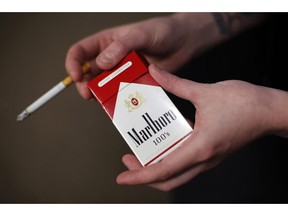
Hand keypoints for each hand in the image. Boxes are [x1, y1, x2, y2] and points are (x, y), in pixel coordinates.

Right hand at [65, 13, 218, 98]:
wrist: (185, 42)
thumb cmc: (164, 31)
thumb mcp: (142, 34)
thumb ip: (122, 46)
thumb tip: (101, 63)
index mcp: (107, 41)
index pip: (80, 51)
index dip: (73, 64)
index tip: (75, 77)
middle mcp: (111, 56)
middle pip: (88, 72)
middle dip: (84, 84)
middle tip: (89, 94)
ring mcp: (122, 70)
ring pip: (103, 84)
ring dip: (101, 93)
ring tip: (104, 100)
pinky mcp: (133, 81)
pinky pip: (120, 91)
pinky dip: (117, 98)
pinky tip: (119, 102)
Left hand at [116, 64, 283, 190]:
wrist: (270, 111)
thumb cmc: (245, 103)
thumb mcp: (205, 91)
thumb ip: (175, 84)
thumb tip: (155, 73)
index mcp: (199, 147)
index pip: (163, 170)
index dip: (139, 176)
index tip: (122, 177)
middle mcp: (203, 158)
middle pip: (168, 179)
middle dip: (144, 173)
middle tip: (128, 159)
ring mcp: (208, 158)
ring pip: (177, 174)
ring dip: (157, 166)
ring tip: (141, 151)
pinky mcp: (211, 153)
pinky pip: (186, 163)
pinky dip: (170, 158)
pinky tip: (164, 140)